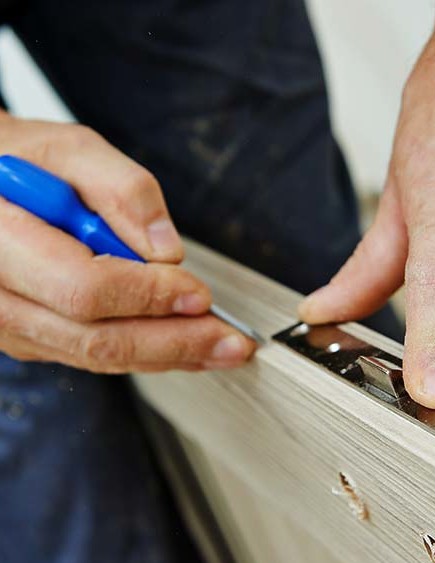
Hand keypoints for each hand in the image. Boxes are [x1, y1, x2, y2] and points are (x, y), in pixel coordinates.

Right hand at [0, 114, 254, 371]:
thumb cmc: (15, 161)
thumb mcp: (65, 149)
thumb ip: (120, 189)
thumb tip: (165, 248)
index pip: (83, 288)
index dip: (149, 295)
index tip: (199, 294)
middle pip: (94, 340)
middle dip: (173, 343)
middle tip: (229, 342)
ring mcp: (7, 324)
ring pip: (95, 356)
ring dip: (165, 356)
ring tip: (216, 350)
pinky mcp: (27, 336)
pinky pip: (90, 355)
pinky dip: (143, 354)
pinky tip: (180, 347)